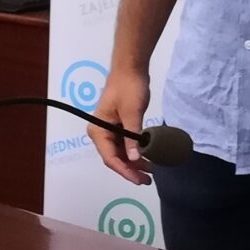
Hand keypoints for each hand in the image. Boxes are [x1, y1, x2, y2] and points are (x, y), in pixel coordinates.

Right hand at [87, 67, 154, 184]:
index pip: (110, 157)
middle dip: (131, 169)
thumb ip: (133, 136)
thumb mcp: (132, 112)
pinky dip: (135, 151)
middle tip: (148, 180)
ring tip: (151, 171)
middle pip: (115, 157)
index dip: (125, 170)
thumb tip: (134, 158)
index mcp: (98, 130)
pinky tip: (147, 157)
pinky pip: (126, 144)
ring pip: (121, 152)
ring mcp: (109, 130)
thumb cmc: (129, 88)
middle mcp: (100, 132)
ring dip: (134, 162)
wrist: (131, 69)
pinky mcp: (119, 126)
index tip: (139, 179)